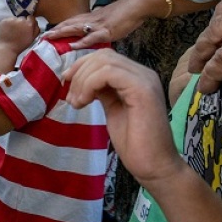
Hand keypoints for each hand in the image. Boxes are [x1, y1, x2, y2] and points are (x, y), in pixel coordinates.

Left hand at [0, 16, 38, 56]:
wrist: (7, 48)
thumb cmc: (21, 45)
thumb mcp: (32, 38)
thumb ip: (36, 29)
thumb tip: (36, 22)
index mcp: (29, 24)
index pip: (31, 17)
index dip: (29, 22)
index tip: (26, 27)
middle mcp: (21, 20)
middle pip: (22, 18)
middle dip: (21, 22)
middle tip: (18, 30)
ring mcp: (12, 20)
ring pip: (15, 19)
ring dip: (14, 22)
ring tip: (12, 31)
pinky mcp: (4, 20)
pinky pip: (8, 20)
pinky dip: (8, 24)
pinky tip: (7, 30)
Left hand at [45, 0, 148, 49]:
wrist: (136, 5)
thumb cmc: (123, 14)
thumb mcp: (106, 21)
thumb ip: (96, 28)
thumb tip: (89, 35)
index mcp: (90, 18)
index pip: (70, 22)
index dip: (57, 28)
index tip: (45, 34)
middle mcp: (90, 20)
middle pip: (68, 24)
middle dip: (53, 31)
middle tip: (40, 38)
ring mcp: (97, 25)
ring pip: (75, 28)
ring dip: (61, 33)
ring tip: (48, 38)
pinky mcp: (106, 31)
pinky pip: (92, 37)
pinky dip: (81, 42)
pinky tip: (72, 46)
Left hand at [64, 49, 182, 187]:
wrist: (154, 166)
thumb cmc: (134, 143)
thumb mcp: (113, 109)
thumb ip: (103, 91)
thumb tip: (84, 79)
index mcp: (137, 77)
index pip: (106, 57)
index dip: (82, 66)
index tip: (67, 85)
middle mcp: (143, 73)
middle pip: (103, 55)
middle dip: (79, 72)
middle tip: (71, 97)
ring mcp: (145, 80)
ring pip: (104, 61)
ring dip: (82, 80)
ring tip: (76, 103)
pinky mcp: (142, 90)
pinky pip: (109, 73)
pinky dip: (89, 84)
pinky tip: (84, 102)